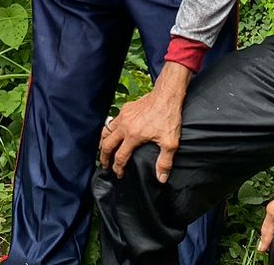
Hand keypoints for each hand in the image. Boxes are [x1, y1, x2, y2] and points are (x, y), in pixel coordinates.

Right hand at [99, 67, 189, 183]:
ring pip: (106, 131)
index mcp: (133, 136)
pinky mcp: (126, 108)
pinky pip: (112, 121)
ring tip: (103, 150)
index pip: (120, 157)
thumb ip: (164, 162)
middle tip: (104, 165)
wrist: (166, 95)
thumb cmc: (168, 116)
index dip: (118, 168)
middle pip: (107, 144)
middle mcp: (125, 126)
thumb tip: (161, 178)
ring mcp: (124, 116)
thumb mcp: (170, 143)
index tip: (118, 174)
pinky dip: (108, 129)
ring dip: (103, 142)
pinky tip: (112, 132)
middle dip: (104, 157)